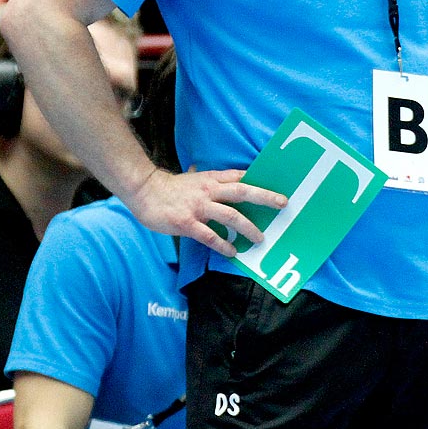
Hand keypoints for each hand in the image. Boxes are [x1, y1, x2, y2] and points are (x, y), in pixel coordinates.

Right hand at [126, 168, 287, 256]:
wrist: (144, 191)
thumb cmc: (170, 187)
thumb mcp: (195, 178)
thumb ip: (212, 181)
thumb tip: (229, 181)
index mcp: (212, 179)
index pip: (241, 177)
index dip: (260, 180)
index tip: (279, 185)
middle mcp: (209, 190)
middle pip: (243, 192)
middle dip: (265, 198)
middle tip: (283, 204)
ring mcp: (199, 207)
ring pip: (231, 215)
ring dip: (249, 227)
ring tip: (260, 239)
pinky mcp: (187, 223)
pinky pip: (210, 236)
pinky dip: (224, 244)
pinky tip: (233, 251)